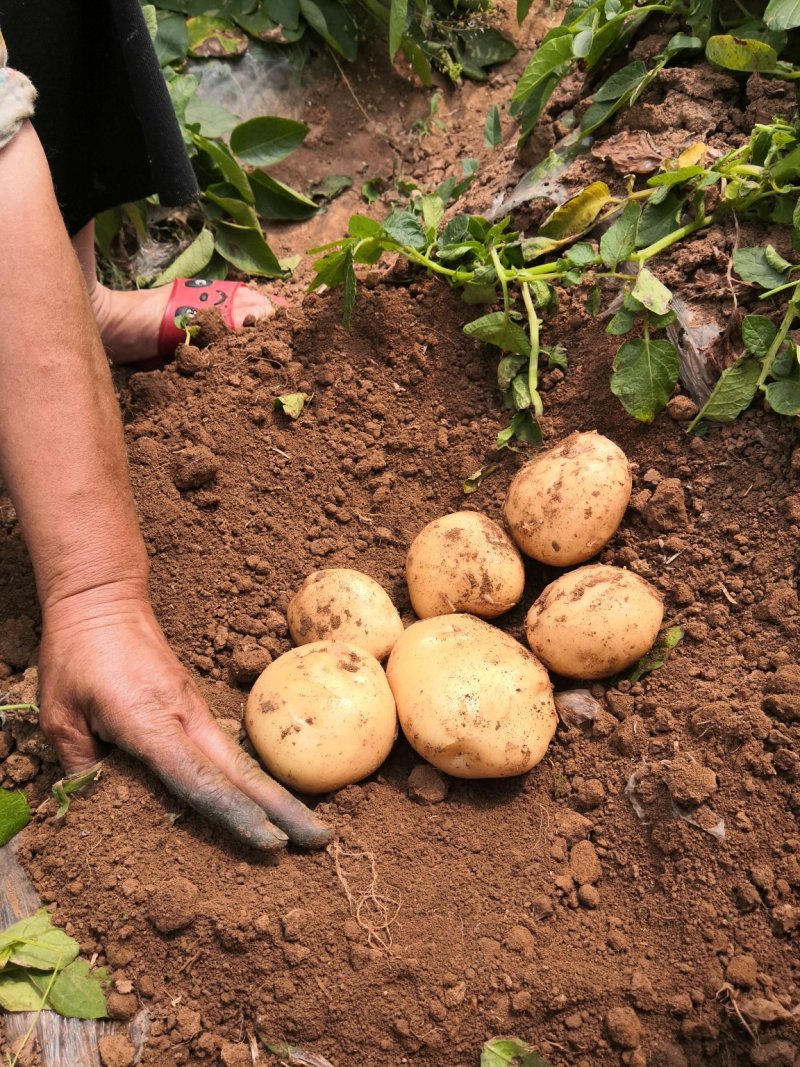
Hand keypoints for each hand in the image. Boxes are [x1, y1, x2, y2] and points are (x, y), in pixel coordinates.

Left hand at [37, 584, 331, 851]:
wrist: (103, 599)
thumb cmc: (77, 653)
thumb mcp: (59, 713)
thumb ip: (79, 764)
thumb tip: (92, 806)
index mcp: (152, 723)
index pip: (201, 779)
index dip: (237, 815)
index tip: (272, 843)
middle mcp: (185, 718)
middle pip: (243, 771)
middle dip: (284, 808)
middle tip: (322, 840)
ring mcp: (194, 710)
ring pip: (241, 760)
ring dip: (274, 795)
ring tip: (308, 826)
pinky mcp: (192, 706)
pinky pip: (226, 749)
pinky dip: (250, 778)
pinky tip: (260, 797)